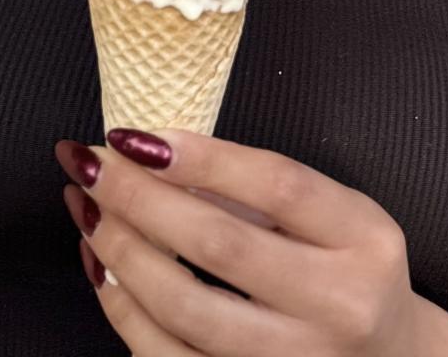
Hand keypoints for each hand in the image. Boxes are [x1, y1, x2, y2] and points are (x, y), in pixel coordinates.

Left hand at [55, 126, 438, 355]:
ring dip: (121, 252)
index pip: (276, 185)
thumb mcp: (335, 213)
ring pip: (188, 310)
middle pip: (221, 245)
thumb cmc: (347, 269)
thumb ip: (260, 186)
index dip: (200, 156)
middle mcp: (338, 306)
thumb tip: (158, 153)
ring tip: (85, 209)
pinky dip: (124, 312)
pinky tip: (100, 270)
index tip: (134, 134)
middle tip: (88, 164)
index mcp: (361, 240)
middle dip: (139, 199)